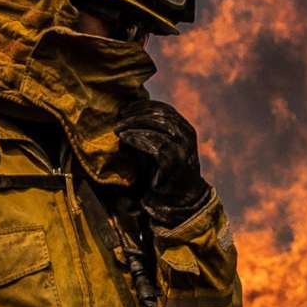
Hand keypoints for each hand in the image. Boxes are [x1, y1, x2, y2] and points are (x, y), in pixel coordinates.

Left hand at [113, 98, 211, 222]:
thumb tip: (128, 116)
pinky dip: (137, 138)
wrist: (178, 200)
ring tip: (118, 128)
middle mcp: (187, 135)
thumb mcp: (159, 148)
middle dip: (137, 114)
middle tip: (119, 118)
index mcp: (185, 129)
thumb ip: (151, 133)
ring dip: (135, 124)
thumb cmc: (164, 173)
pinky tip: (125, 138)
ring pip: (158, 125)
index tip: (125, 109)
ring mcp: (183, 148)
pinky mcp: (175, 161)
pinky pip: (155, 143)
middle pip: (160, 114)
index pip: (164, 109)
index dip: (143, 106)